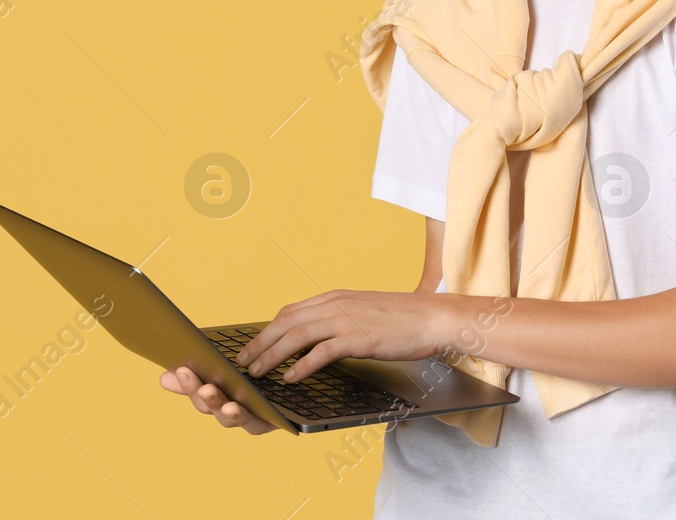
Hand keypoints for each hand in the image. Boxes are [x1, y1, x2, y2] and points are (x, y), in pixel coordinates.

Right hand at [158, 365, 278, 434]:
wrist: (299, 392)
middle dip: (195, 388)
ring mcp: (246, 419)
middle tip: (185, 372)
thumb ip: (201, 374)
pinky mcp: (266, 424)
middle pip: (207, 404)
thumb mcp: (231, 370)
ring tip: (207, 389)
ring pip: (225, 415)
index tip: (170, 370)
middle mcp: (229, 411)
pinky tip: (233, 406)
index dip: (183, 383)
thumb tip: (164, 376)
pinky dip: (240, 416)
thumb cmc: (261, 381)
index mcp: (220, 396)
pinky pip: (252, 423)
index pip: (196, 391)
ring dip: (215, 402)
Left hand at [234, 289, 444, 381]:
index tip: (252, 346)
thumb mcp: (363, 311)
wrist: (432, 317)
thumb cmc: (402, 319)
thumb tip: (318, 339)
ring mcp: (346, 320)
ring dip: (272, 355)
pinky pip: (321, 352)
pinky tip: (290, 378)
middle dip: (260, 343)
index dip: (267, 330)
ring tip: (258, 372)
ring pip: (297, 335)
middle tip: (243, 363)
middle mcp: (335, 304)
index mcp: (334, 297)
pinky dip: (301, 366)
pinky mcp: (358, 338)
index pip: (290, 311)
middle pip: (285, 322)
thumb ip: (339, 319)